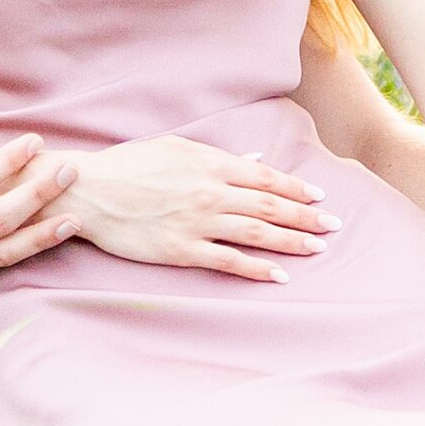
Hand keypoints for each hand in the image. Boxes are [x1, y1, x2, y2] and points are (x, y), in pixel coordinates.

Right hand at [64, 135, 339, 281]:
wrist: (90, 191)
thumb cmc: (130, 165)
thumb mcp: (176, 149)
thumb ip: (219, 157)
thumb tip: (255, 160)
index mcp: (210, 164)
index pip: (266, 177)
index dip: (296, 187)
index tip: (319, 196)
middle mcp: (210, 192)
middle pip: (270, 205)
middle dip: (306, 216)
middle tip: (334, 225)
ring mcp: (198, 222)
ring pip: (256, 233)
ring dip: (292, 241)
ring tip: (317, 248)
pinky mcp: (182, 250)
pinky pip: (228, 261)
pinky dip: (256, 269)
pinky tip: (278, 276)